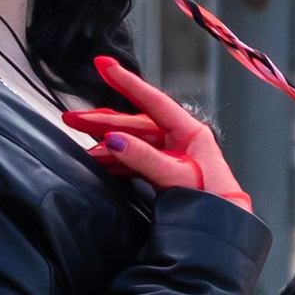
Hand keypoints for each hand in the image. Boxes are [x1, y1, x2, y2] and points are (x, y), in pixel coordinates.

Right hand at [62, 56, 251, 207]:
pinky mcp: (163, 172)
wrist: (222, 229)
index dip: (126, 82)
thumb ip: (143, 158)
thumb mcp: (175, 176)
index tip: (104, 65)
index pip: (152, 100)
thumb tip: (113, 140)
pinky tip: (98, 163)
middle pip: (134, 123)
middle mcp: (179, 139)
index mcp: (189, 131)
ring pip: (131, 143)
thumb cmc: (211, 202)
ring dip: (105, 146)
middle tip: (72, 118)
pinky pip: (134, 160)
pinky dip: (115, 162)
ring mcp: (170, 155)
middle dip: (102, 121)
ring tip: (81, 150)